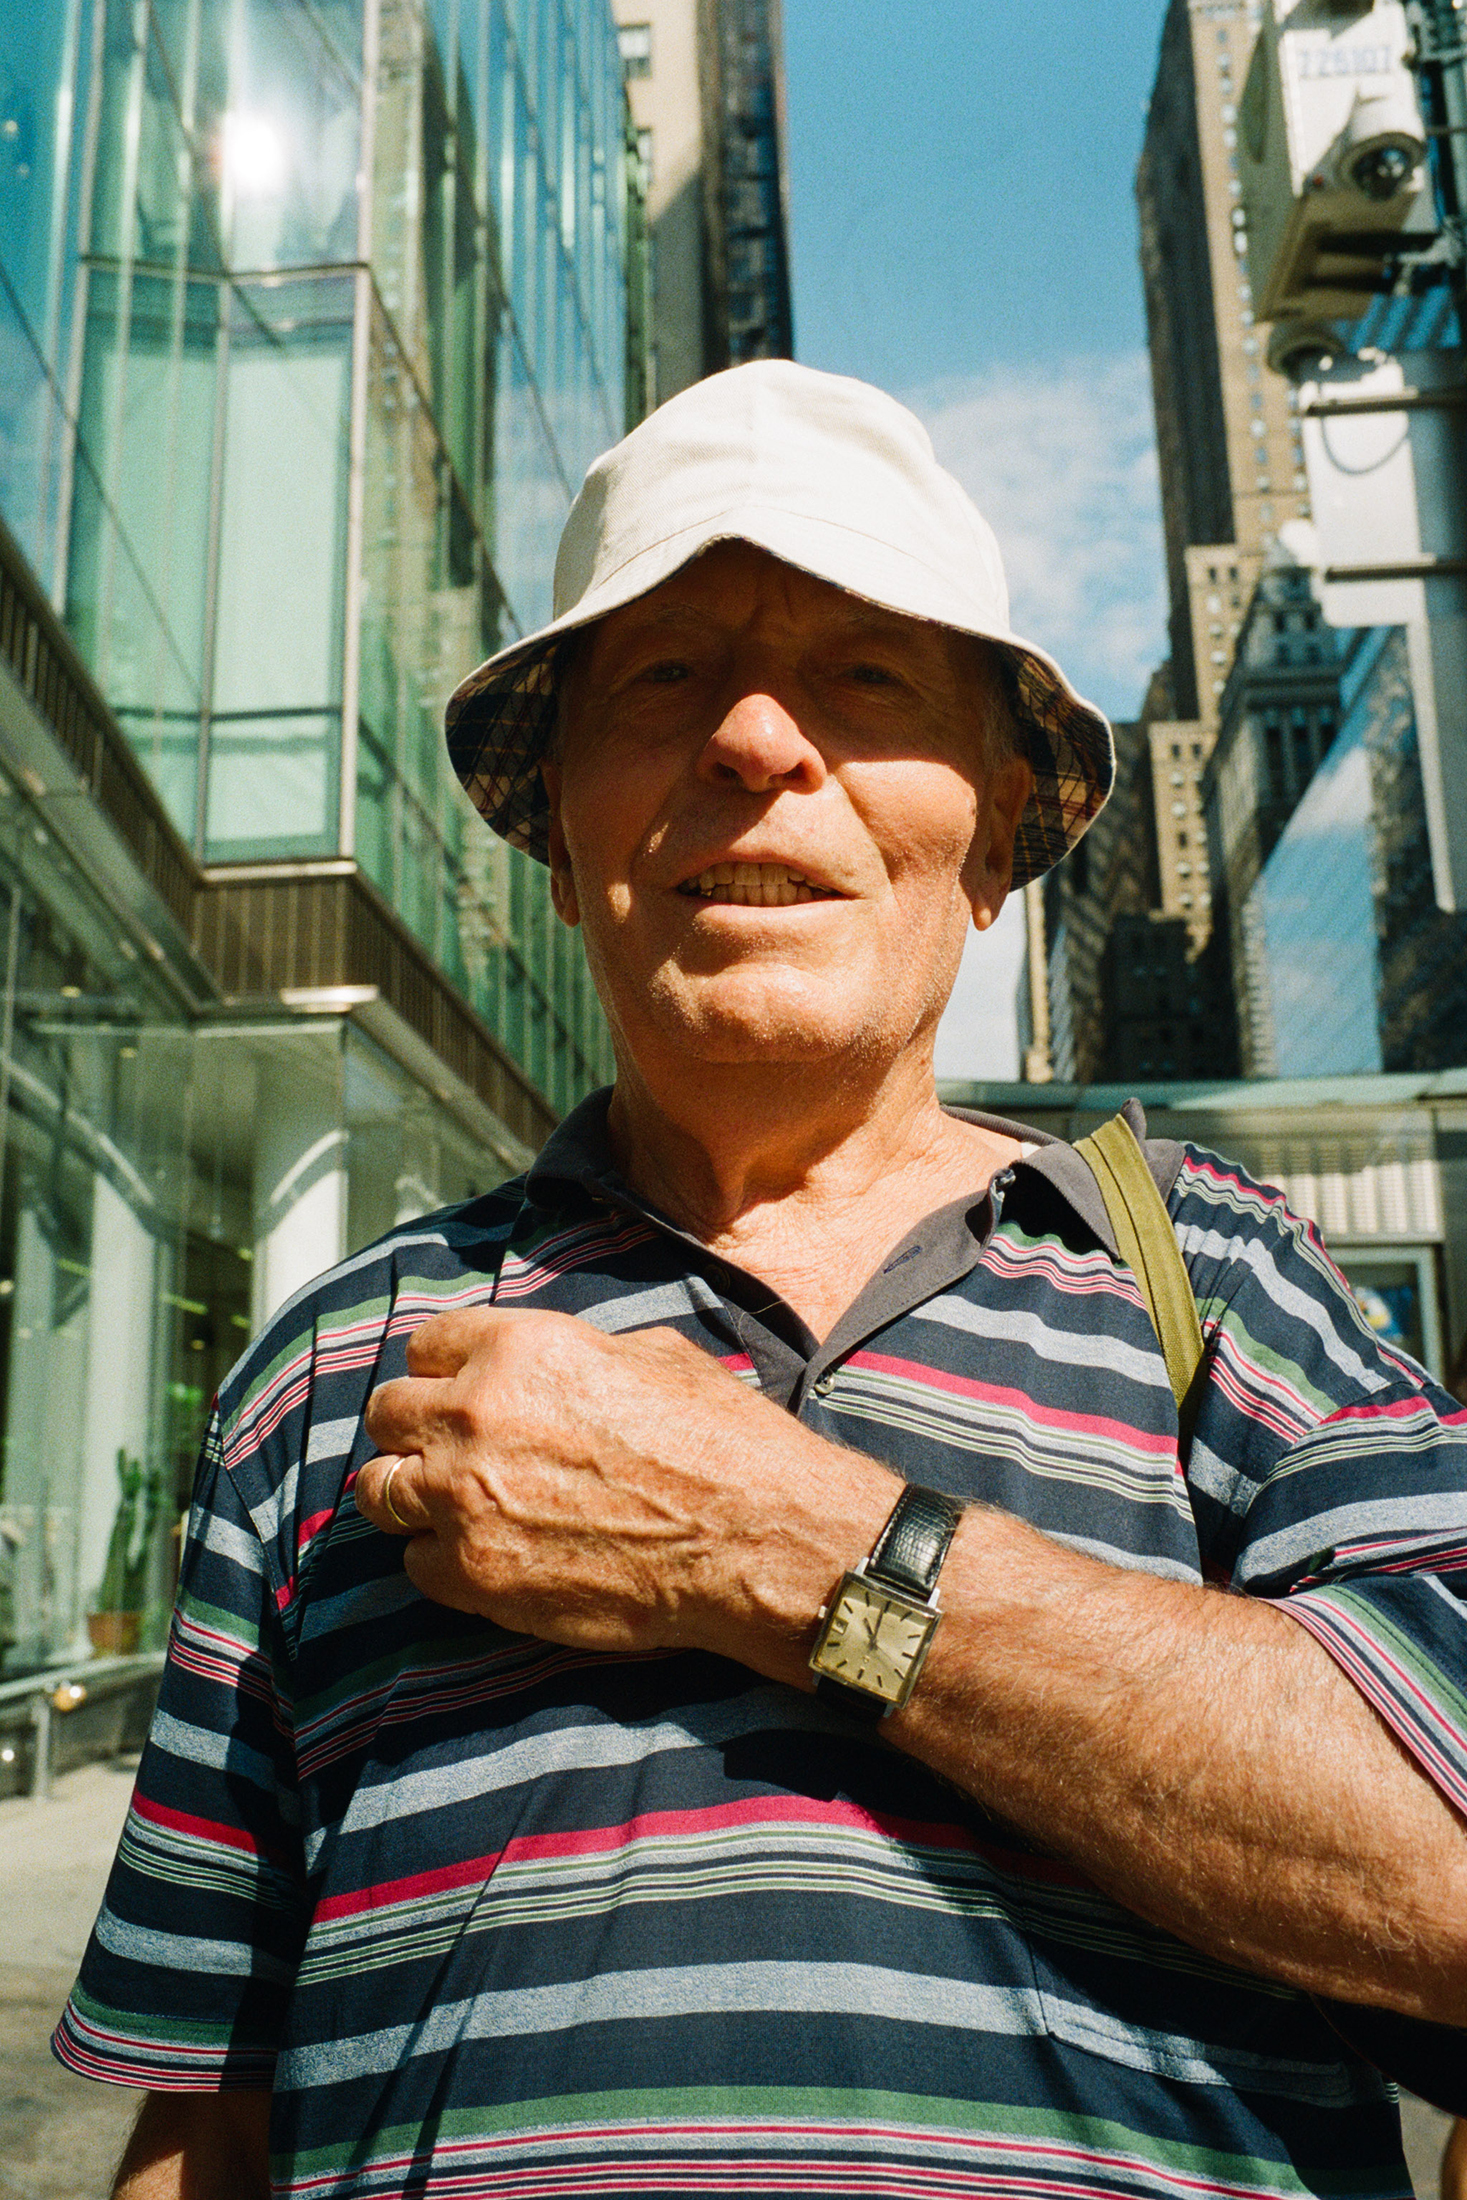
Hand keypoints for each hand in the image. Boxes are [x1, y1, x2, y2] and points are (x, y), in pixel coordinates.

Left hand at [354, 1307, 896, 1672]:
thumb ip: (573, 1354)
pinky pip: (416, 1564)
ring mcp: (465, 1498)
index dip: (447, 1370)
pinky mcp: (474, 1575)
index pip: (426, 1344)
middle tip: (452, 1453)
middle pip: (387, 1413)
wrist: (756, 1538)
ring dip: (413, 1495)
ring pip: (379, 1490)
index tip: (461, 1393)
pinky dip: (445, 1561)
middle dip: (416, 1430)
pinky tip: (491, 1556)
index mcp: (518, 1347)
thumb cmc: (722, 1442)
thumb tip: (546, 1366)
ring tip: (456, 1507)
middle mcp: (475, 1414)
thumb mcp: (653, 1356)